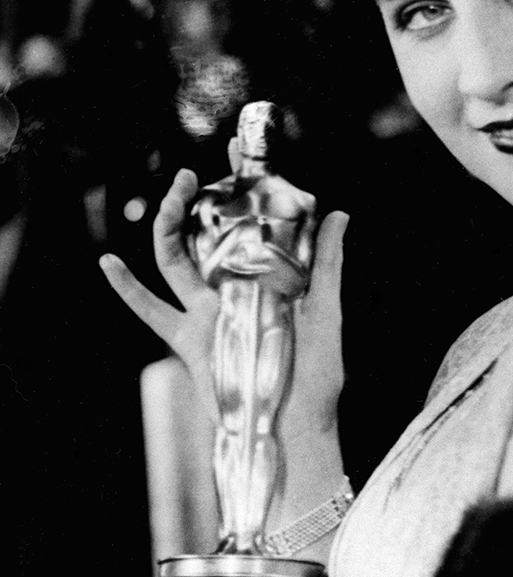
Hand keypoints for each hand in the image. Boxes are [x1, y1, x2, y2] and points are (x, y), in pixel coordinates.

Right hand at [100, 168, 348, 434]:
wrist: (292, 428)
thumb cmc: (317, 375)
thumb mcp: (328, 313)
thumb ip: (327, 265)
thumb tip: (340, 213)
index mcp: (267, 278)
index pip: (253, 220)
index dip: (245, 185)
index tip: (239, 148)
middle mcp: (233, 288)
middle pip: (206, 232)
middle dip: (199, 198)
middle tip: (196, 171)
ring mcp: (206, 311)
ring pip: (175, 258)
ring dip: (168, 224)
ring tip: (171, 195)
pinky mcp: (186, 338)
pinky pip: (150, 309)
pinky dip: (126, 289)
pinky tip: (108, 262)